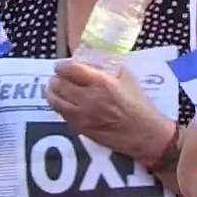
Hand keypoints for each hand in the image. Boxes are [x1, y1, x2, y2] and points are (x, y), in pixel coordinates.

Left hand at [46, 61, 174, 162]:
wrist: (145, 135)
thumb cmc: (139, 105)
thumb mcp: (128, 79)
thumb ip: (110, 68)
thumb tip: (94, 61)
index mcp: (102, 83)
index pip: (72, 69)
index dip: (62, 66)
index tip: (60, 65)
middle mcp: (89, 99)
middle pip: (60, 84)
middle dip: (56, 78)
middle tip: (57, 76)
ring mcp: (83, 116)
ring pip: (55, 100)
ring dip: (52, 91)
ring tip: (53, 87)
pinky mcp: (81, 128)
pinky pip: (61, 114)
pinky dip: (58, 105)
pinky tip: (61, 102)